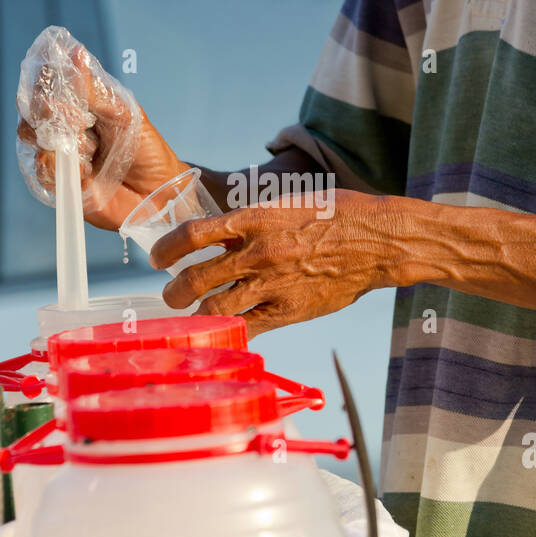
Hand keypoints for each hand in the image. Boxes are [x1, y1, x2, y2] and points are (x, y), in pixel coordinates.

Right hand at [16, 41, 182, 230]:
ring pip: (31, 136)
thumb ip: (94, 90)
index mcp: (78, 105)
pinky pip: (41, 169)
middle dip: (49, 109)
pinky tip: (86, 171)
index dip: (45, 79)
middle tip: (78, 119)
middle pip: (31, 109)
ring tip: (89, 148)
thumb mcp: (123, 112)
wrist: (158, 191)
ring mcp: (58, 154)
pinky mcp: (59, 182)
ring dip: (61, 139)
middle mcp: (63, 127)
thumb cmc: (145, 148)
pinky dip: (61, 166)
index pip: (47, 84)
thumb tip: (75, 53)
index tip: (56, 79)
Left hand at [150, 191, 403, 336]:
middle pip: (195, 279)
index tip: (158, 258)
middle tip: (170, 296)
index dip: (167, 249)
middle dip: (174, 293)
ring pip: (216, 310)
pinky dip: (230, 332)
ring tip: (190, 317)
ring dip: (195, 317)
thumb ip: (250, 222)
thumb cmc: (333, 215)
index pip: (192, 234)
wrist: (377, 240)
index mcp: (254, 219)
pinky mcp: (289, 311)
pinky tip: (224, 332)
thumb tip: (219, 234)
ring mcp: (272, 285)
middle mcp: (257, 253)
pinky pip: (248, 328)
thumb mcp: (285, 204)